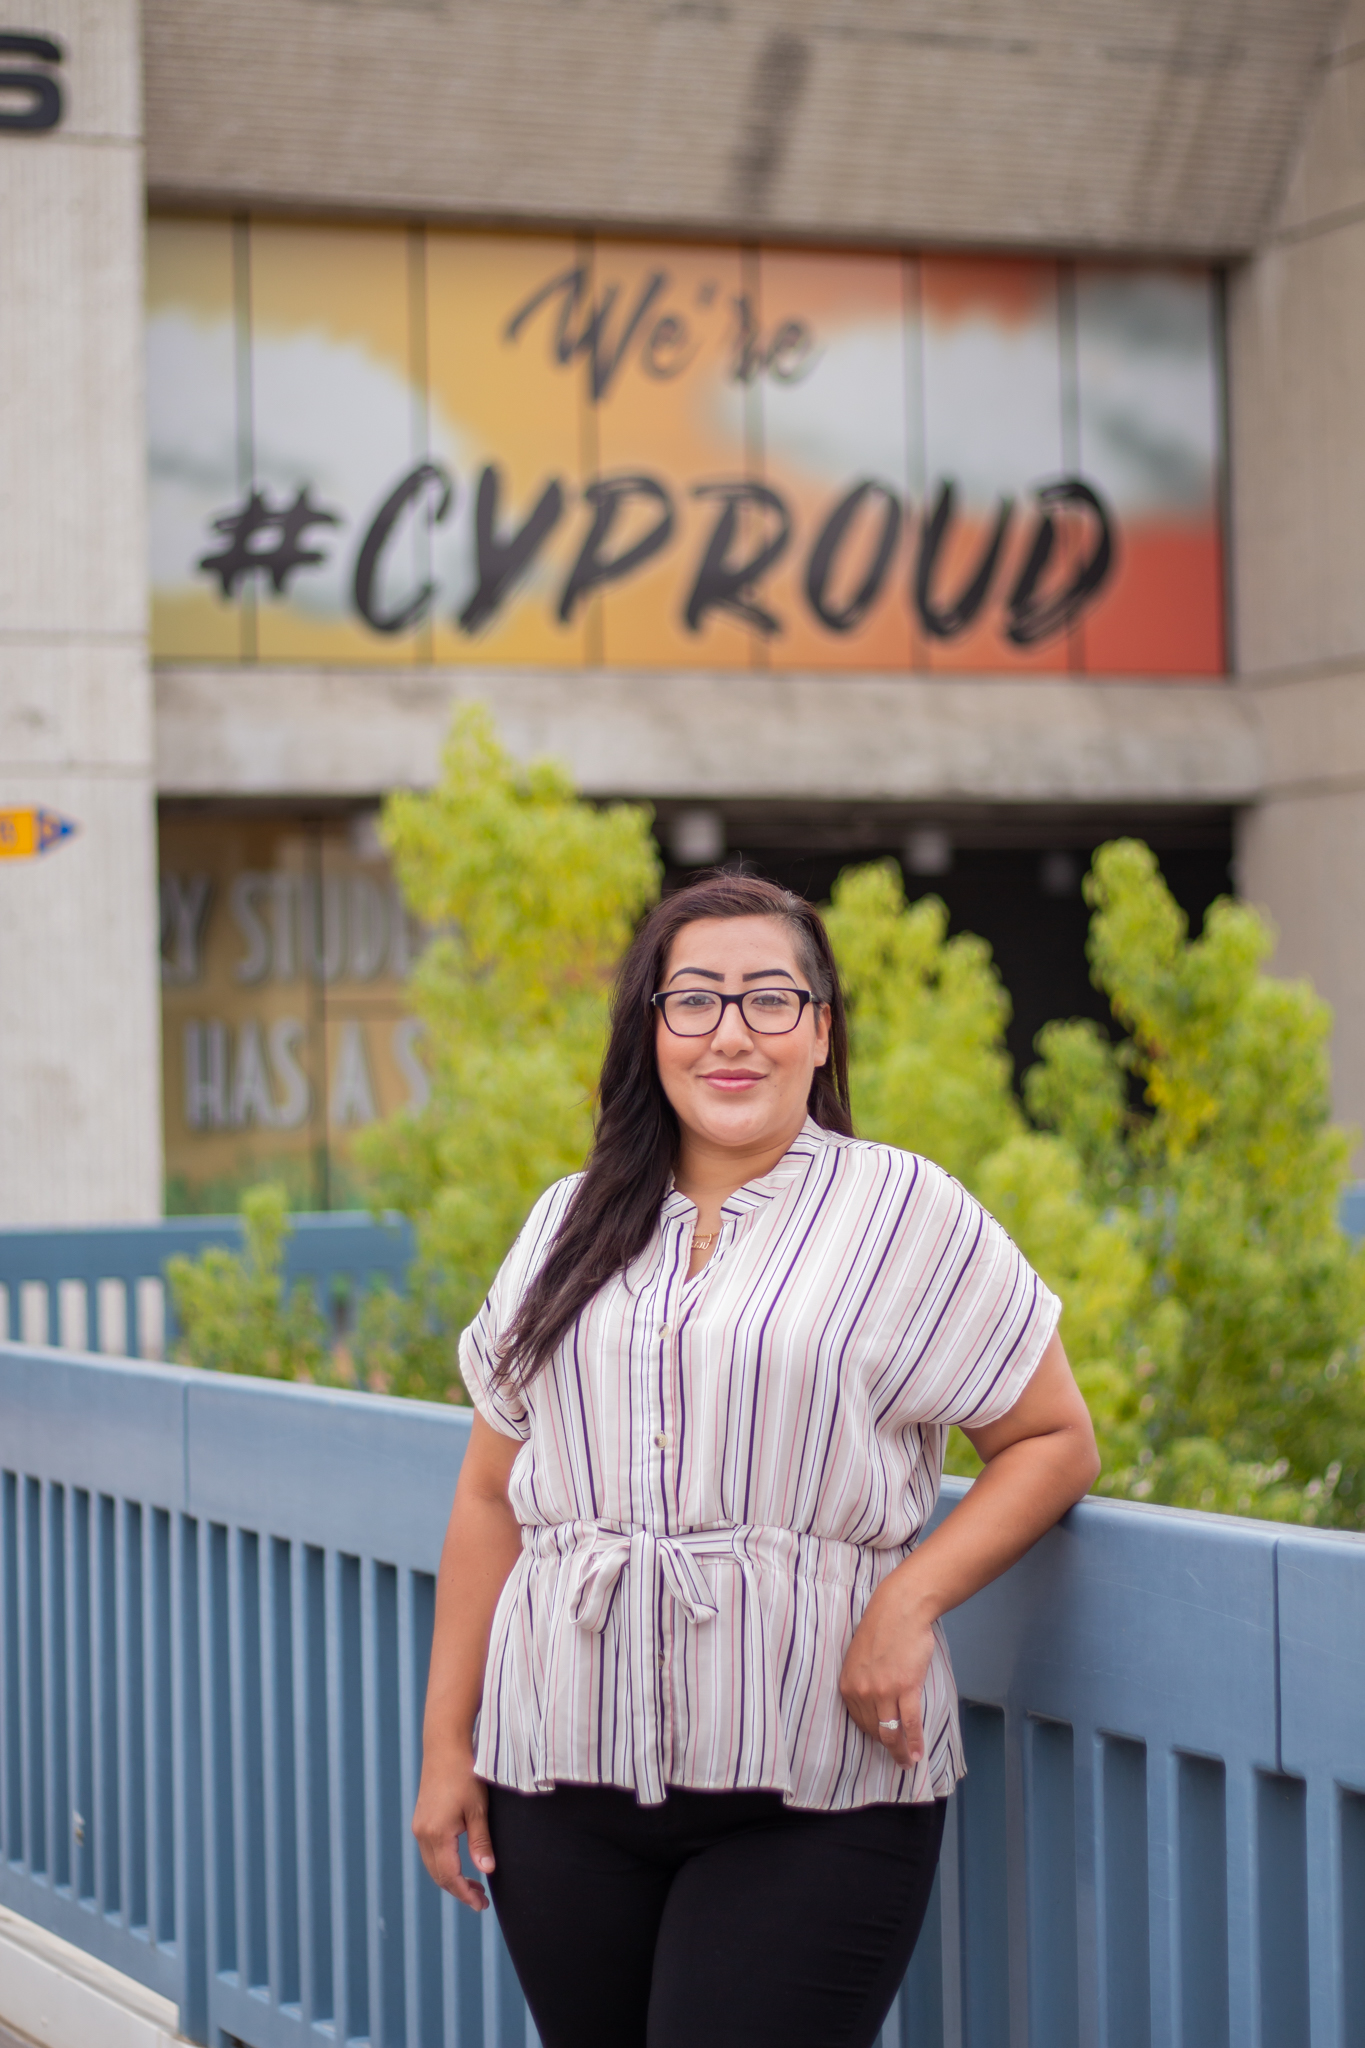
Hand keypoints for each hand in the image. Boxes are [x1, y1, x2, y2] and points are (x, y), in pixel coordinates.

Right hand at [412, 1747, 495, 1911]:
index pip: (450, 1876)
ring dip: (451, 1878)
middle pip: (439, 1875)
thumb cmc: (465, 1775)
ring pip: (433, 1865)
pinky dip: (444, 1864)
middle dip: (459, 1890)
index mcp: (437, 1834)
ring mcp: (419, 1826)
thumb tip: (487, 1872)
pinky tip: (459, 1863)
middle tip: (481, 1899)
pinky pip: (430, 1852)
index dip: (465, 1894)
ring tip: (474, 1885)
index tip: (482, 1905)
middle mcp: (423, 1834)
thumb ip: (481, 1843)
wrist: (445, 1746)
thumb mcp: (478, 1809)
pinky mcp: (421, 1819)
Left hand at [838, 1570, 937, 1774]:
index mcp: (848, 1684)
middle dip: (886, 1747)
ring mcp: (884, 1691)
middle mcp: (862, 1691)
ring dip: (900, 1752)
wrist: (900, 1608)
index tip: (881, 1741)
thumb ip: (862, 1681)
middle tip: (897, 1758)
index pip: (858, 1721)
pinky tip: (918, 1755)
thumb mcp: (859, 1657)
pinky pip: (910, 1724)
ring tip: (907, 1762)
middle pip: (874, 1730)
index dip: (871, 1734)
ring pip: (891, 1733)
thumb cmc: (882, 1628)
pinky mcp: (906, 1688)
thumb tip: (872, 1703)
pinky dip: (915, 1743)